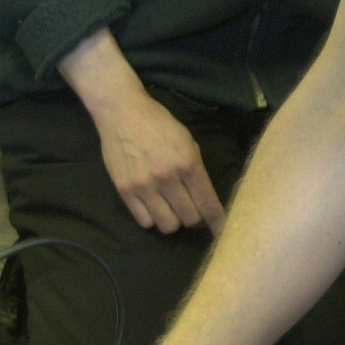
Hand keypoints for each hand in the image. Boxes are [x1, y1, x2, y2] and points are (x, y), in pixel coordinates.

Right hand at [93, 88, 224, 234]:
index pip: (208, 204)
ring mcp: (144, 186)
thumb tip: (205, 200)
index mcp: (188, 164)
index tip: (221, 232)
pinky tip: (153, 206)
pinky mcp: (125, 191)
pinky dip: (152, 218)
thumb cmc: (160, 124)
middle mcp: (167, 178)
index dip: (217, 223)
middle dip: (195, 219)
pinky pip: (145, 222)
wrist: (122, 112)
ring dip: (173, 221)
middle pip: (190, 219)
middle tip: (192, 210)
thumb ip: (197, 171)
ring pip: (168, 226)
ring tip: (171, 209)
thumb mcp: (188, 141)